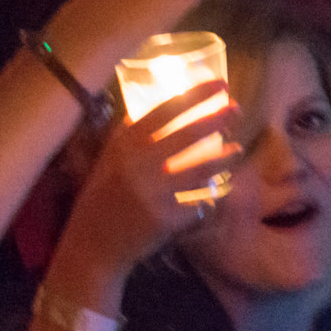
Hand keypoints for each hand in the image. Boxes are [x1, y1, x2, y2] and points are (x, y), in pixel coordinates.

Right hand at [55, 80, 242, 276]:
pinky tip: (217, 194)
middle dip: (217, 119)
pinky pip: (198, 203)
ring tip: (237, 149)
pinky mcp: (165, 219)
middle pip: (187, 135)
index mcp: (124, 145)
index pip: (164, 111)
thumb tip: (157, 106)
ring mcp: (152, 192)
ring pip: (200, 169)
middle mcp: (137, 164)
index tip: (219, 84)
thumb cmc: (102, 199)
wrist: (92, 246)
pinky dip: (208, 199)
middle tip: (237, 109)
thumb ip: (130, 135)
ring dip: (223, 158)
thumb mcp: (109, 160)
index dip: (195, 95)